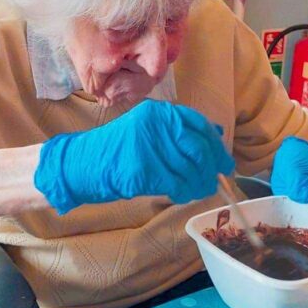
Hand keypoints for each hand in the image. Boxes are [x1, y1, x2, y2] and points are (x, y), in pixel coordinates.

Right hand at [34, 100, 234, 212]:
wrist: (83, 163)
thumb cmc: (118, 150)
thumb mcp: (148, 130)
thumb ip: (179, 131)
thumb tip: (217, 134)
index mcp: (159, 112)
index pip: (198, 124)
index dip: (215, 144)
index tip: (224, 161)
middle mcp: (155, 124)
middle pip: (198, 147)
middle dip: (212, 167)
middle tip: (216, 180)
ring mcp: (149, 146)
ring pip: (189, 168)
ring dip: (200, 183)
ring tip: (201, 189)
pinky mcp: (143, 170)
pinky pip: (175, 184)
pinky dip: (184, 192)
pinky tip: (183, 194)